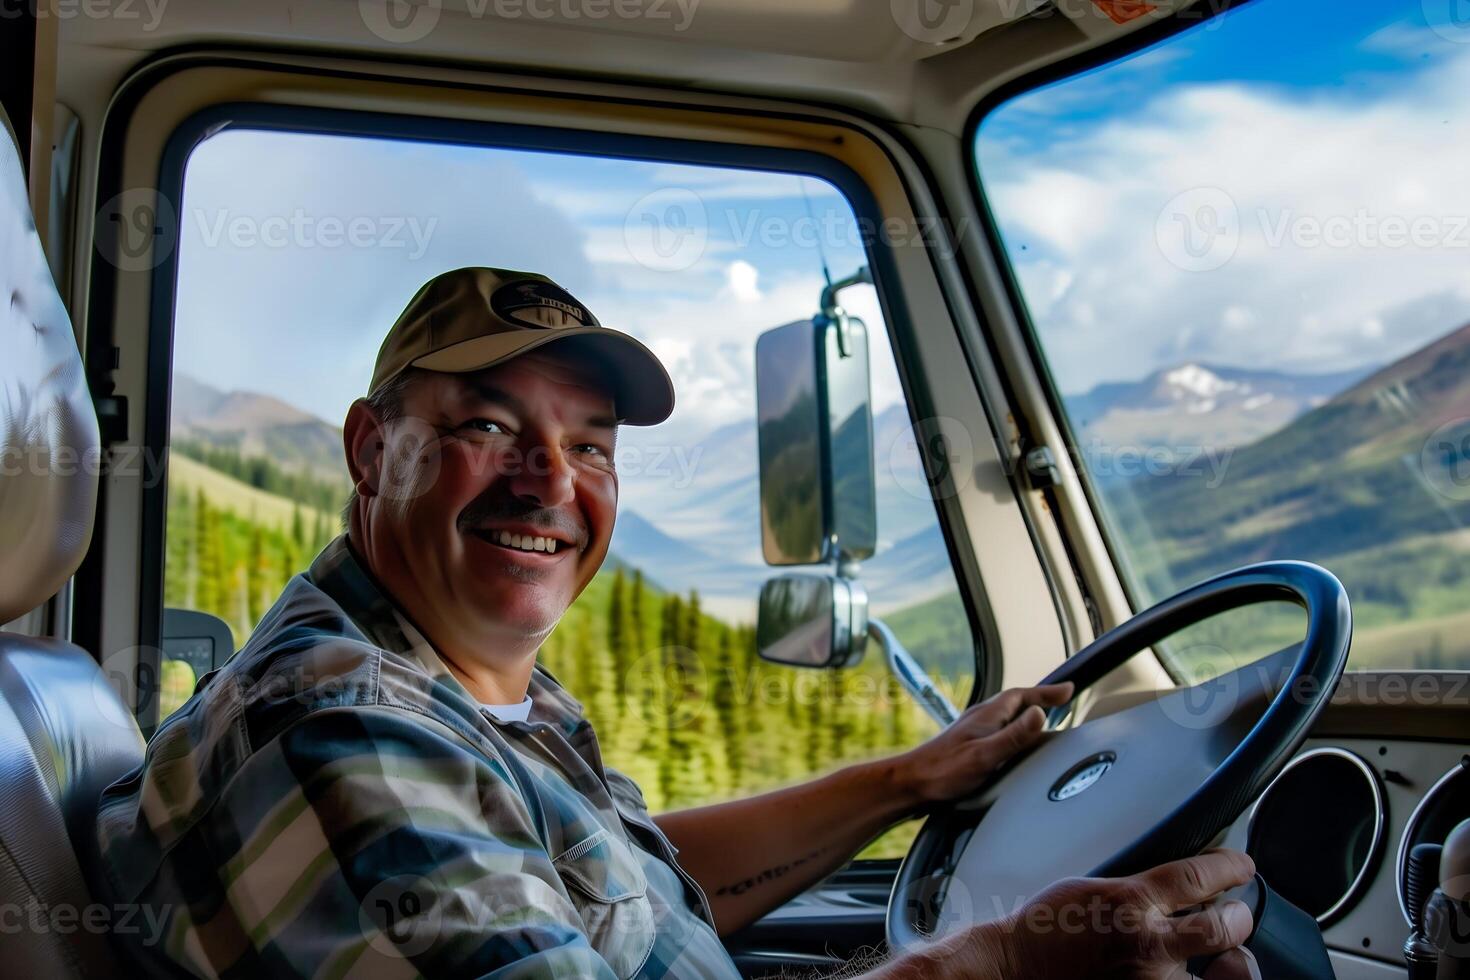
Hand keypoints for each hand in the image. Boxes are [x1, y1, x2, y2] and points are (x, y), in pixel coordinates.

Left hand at [895, 683, 1073, 805]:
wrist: (910, 784)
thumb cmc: (943, 772)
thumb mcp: (985, 755)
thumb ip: (1014, 736)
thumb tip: (1039, 713)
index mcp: (987, 716)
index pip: (1022, 695)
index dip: (1047, 692)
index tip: (1069, 689)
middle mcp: (981, 719)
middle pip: (1016, 702)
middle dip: (1040, 699)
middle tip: (1063, 701)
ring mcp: (973, 732)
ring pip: (1007, 716)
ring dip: (1027, 714)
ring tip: (1046, 719)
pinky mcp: (968, 746)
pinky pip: (999, 730)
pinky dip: (1015, 730)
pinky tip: (1015, 744)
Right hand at [975, 849, 1259, 979]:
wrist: (1017, 970)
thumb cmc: (1047, 930)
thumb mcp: (1093, 886)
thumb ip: (1140, 888)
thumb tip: (1183, 887)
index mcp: (1129, 901)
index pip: (1197, 876)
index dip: (1229, 867)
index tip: (1239, 866)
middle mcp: (1146, 943)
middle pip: (1224, 928)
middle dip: (1237, 918)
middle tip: (1236, 915)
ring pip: (1223, 974)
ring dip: (1231, 963)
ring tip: (1225, 957)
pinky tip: (1192, 973)